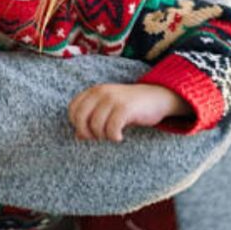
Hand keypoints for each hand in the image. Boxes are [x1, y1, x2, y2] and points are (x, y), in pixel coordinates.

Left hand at [68, 83, 191, 141]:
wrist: (157, 97)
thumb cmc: (130, 107)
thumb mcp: (108, 110)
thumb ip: (92, 119)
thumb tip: (78, 137)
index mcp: (94, 91)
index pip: (73, 109)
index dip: (77, 124)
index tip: (89, 131)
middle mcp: (101, 92)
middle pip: (80, 118)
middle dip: (87, 133)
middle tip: (99, 137)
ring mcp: (113, 99)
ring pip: (96, 125)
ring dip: (103, 136)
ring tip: (113, 135)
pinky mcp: (125, 107)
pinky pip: (111, 128)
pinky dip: (114, 137)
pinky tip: (120, 137)